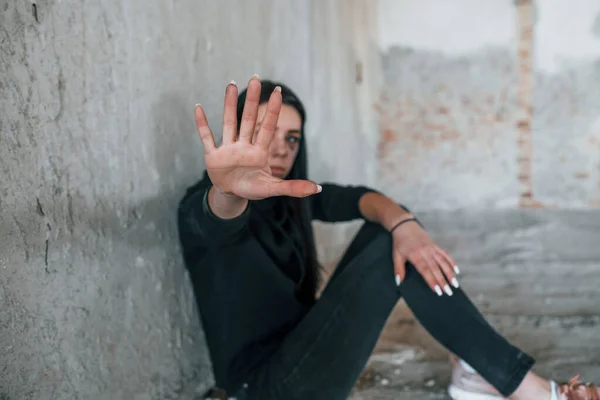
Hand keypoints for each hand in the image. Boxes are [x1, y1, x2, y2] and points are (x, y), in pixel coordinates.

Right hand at [194, 76, 320, 199]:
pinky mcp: (213, 156)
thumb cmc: (253, 187)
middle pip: (249, 119)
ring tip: (231, 84)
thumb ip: (293, 187)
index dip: (273, 110)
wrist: (232, 195)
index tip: (279, 92)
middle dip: (253, 100)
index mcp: (259, 152)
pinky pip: (207, 137)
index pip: (267, 127)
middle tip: (256, 78)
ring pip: (229, 123)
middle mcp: (244, 146)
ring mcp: (228, 149)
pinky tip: (199, 108)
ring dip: (229, 105)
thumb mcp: (273, 189)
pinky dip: (202, 124)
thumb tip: (318, 188)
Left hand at [391, 219, 459, 295]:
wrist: (405, 225)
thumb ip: (398, 269)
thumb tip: (398, 282)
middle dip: (443, 281)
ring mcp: (432, 248)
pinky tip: (456, 270)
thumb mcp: (396, 255)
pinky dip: (451, 262)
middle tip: (448, 292)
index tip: (438, 291)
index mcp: (415, 255)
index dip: (432, 281)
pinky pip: (445, 254)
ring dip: (450, 273)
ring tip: (455, 284)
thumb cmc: (400, 242)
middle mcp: (425, 252)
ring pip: (443, 262)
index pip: (425, 270)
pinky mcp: (435, 246)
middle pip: (436, 268)